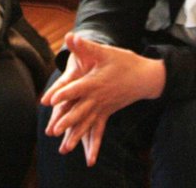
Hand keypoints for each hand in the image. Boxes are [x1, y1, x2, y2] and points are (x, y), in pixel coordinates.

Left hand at [40, 33, 164, 165]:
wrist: (145, 77)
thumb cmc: (124, 62)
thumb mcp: (105, 51)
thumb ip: (86, 46)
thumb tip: (70, 36)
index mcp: (95, 82)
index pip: (76, 88)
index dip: (63, 93)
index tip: (50, 100)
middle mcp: (98, 98)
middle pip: (80, 110)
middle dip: (66, 121)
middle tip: (53, 130)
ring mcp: (103, 107)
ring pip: (88, 124)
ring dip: (76, 136)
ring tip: (64, 149)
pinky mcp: (107, 113)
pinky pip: (99, 131)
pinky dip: (93, 144)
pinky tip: (89, 160)